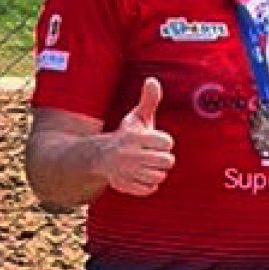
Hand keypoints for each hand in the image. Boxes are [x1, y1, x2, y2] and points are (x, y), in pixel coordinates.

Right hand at [103, 77, 173, 196]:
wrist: (100, 156)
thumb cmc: (127, 135)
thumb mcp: (137, 117)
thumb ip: (149, 101)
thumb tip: (153, 80)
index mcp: (134, 137)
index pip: (167, 142)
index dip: (163, 141)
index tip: (153, 140)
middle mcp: (128, 155)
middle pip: (167, 161)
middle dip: (162, 157)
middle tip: (150, 154)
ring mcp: (126, 172)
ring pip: (160, 176)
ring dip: (155, 171)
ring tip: (143, 164)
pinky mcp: (124, 186)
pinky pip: (150, 189)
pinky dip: (147, 184)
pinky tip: (138, 175)